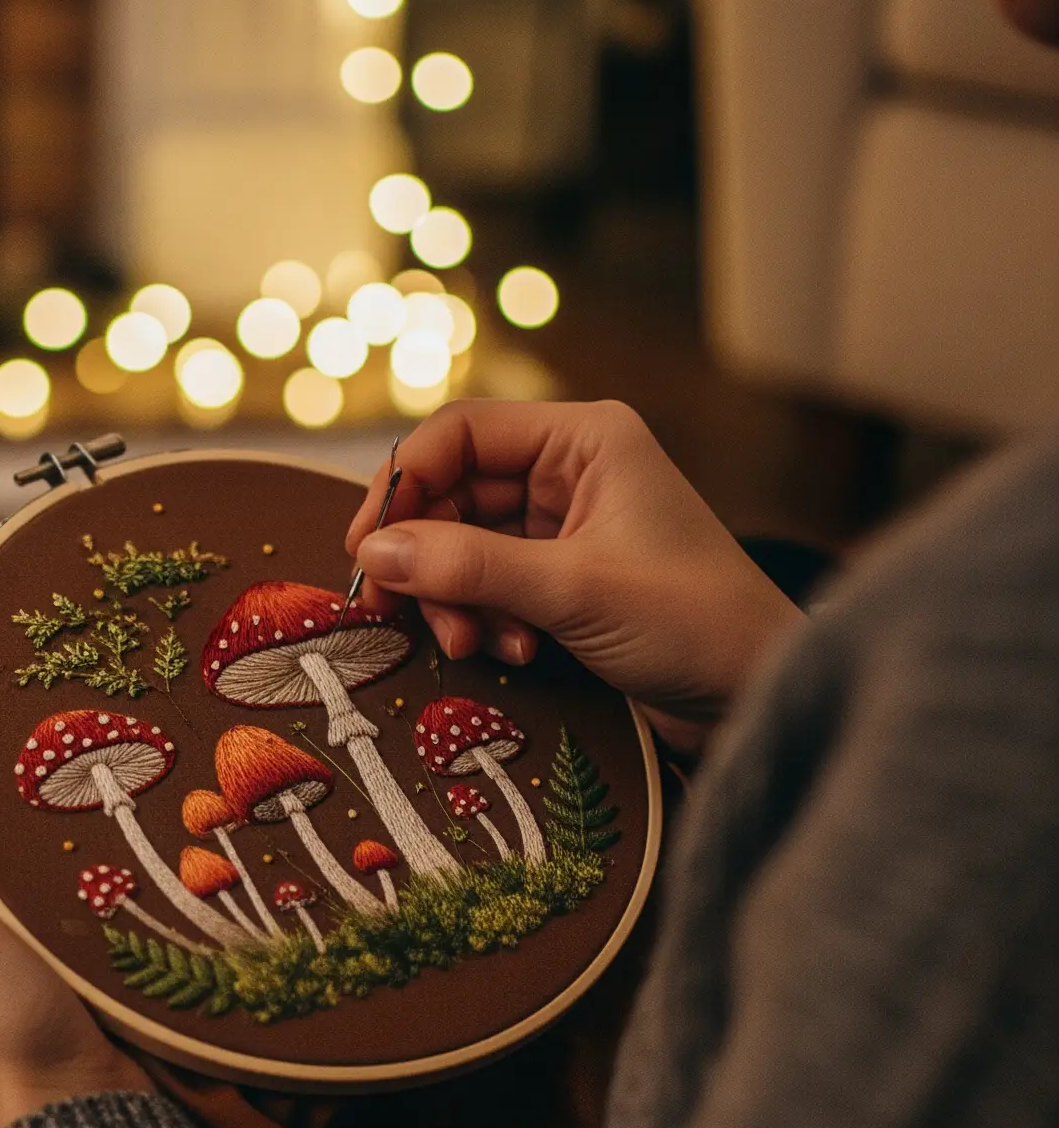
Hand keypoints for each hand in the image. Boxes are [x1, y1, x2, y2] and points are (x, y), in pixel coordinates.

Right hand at [347, 399, 801, 751]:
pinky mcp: (567, 577)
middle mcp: (573, 470)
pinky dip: (485, 617)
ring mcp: (569, 525)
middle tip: (394, 611)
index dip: (403, 484)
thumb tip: (375, 553)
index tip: (368, 547)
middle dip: (426, 556)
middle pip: (454, 493)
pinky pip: (492, 583)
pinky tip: (513, 651)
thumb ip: (468, 567)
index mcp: (584, 439)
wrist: (760, 694)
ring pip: (465, 544)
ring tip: (473, 643)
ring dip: (456, 597)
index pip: (461, 433)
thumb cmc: (693, 623)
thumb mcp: (572, 590)